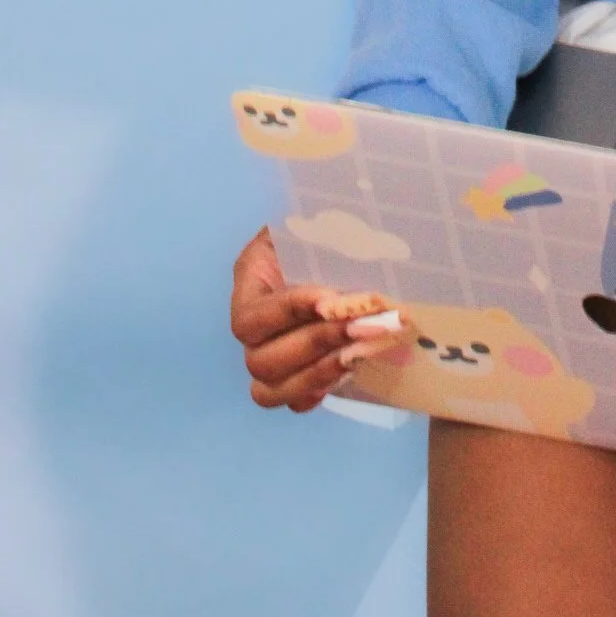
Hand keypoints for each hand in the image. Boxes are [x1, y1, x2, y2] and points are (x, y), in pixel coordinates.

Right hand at [229, 226, 401, 412]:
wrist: (354, 248)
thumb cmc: (331, 225)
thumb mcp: (316, 214)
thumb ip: (316, 221)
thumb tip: (333, 215)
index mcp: (251, 283)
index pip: (252, 316)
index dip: (289, 312)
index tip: (333, 299)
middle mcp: (253, 329)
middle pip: (260, 360)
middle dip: (316, 344)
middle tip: (364, 325)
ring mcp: (270, 358)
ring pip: (269, 389)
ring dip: (320, 373)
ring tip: (364, 352)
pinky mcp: (296, 378)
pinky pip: (297, 402)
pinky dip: (321, 391)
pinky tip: (355, 367)